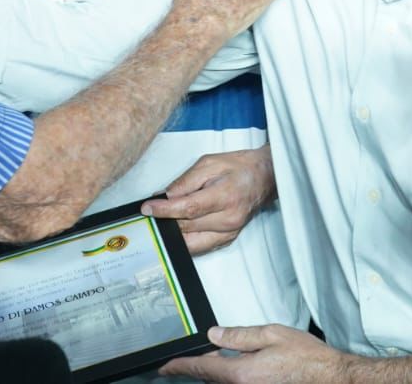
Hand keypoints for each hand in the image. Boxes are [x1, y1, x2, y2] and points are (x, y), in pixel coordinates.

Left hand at [142, 146, 275, 254]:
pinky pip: (200, 246)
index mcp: (225, 196)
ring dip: (174, 233)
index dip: (164, 210)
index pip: (188, 208)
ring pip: (191, 242)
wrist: (264, 178)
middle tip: (151, 212)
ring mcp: (229, 232)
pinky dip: (186, 240)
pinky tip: (177, 230)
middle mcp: (228, 219)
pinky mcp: (228, 239)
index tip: (147, 208)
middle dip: (165, 220)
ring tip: (162, 222)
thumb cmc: (238, 168)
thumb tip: (166, 196)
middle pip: (187, 226)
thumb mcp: (209, 163)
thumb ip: (186, 180)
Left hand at [161, 325, 351, 382]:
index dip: (179, 366)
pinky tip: (235, 368)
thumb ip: (239, 336)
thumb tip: (214, 335)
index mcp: (241, 374)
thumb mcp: (272, 335)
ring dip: (215, 374)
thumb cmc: (308, 358)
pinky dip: (229, 378)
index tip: (163, 366)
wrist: (332, 380)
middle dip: (198, 368)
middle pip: (209, 380)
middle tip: (187, 357)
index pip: (201, 369)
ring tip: (212, 360)